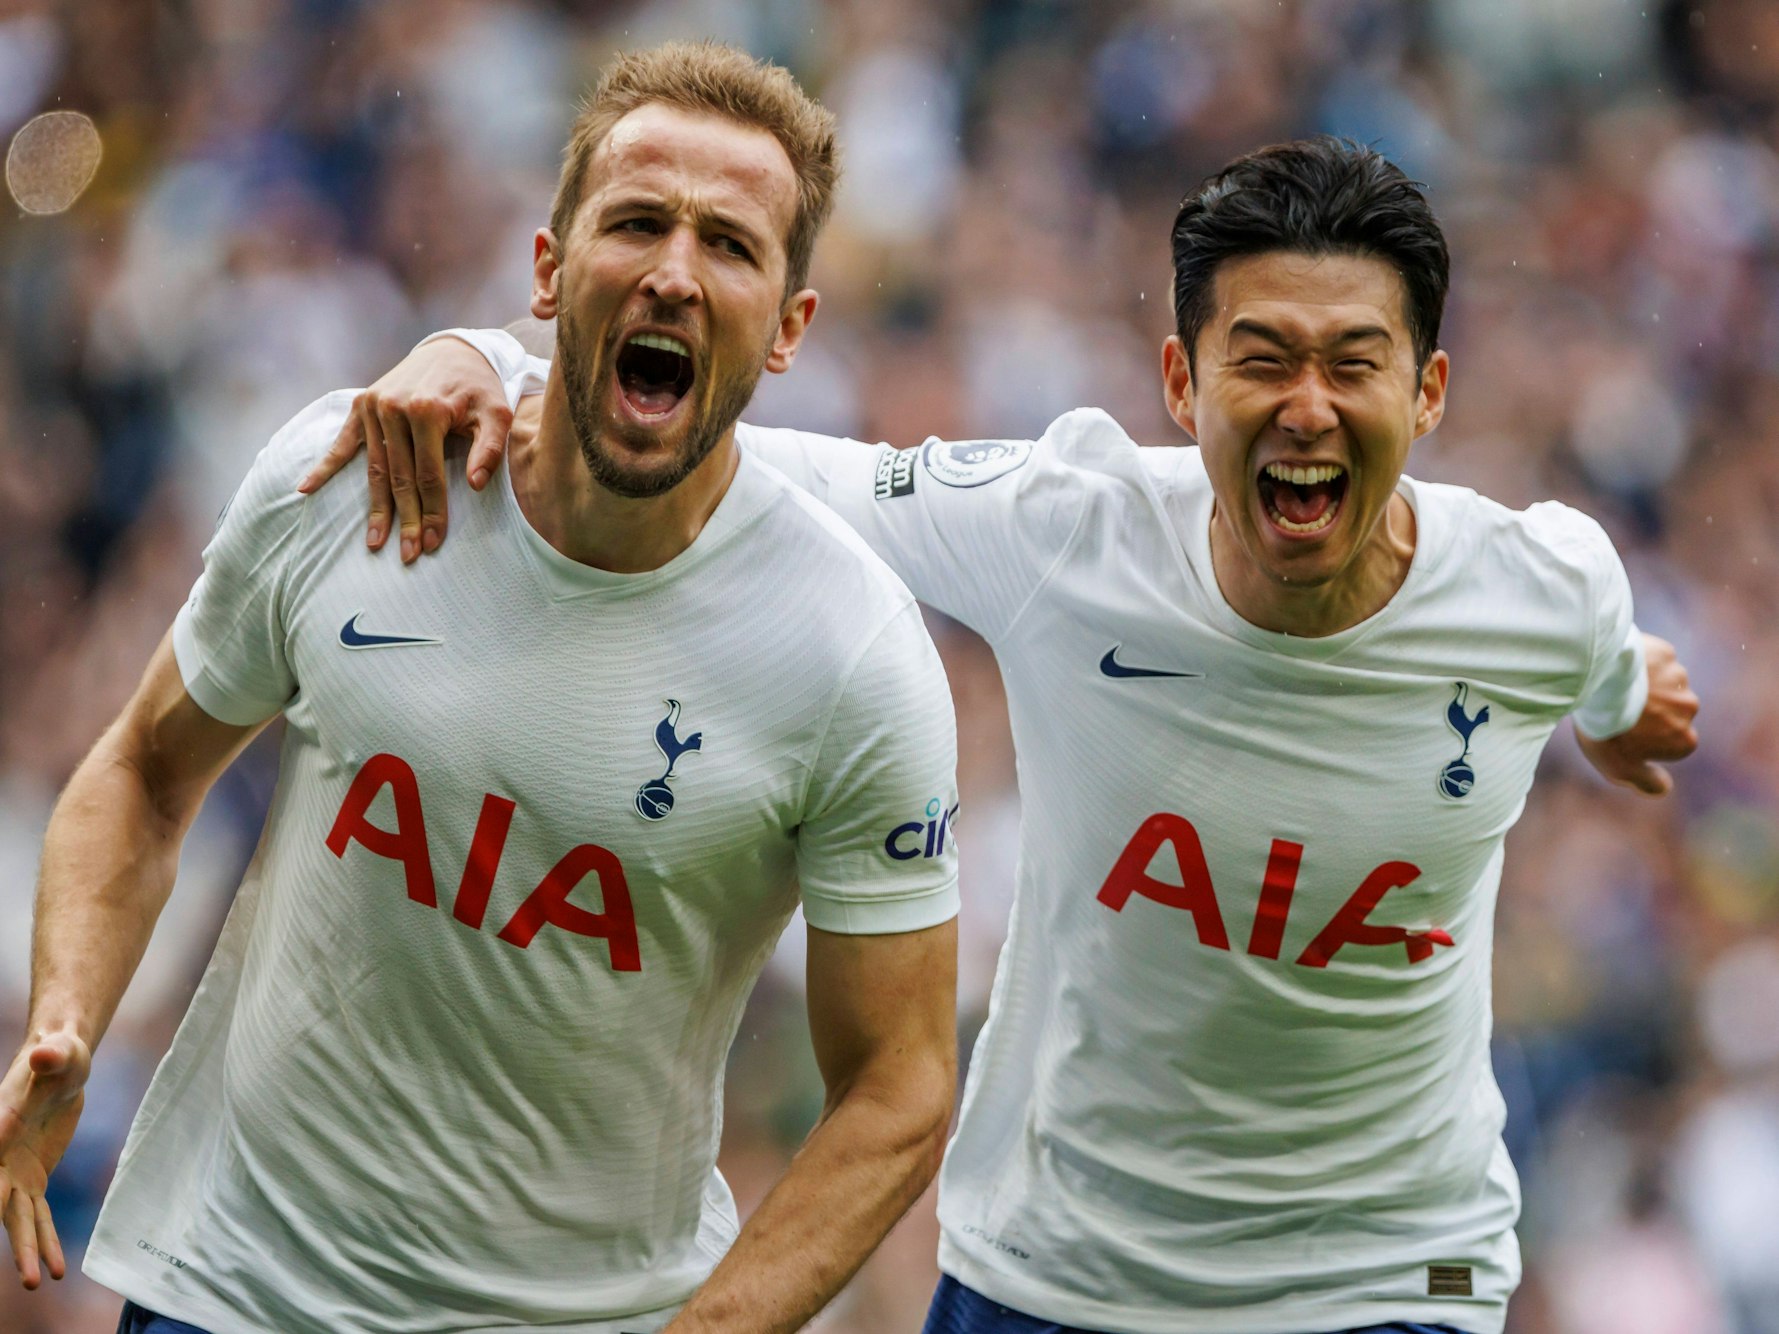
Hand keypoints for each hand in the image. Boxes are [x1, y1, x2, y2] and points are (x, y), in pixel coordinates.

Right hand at [0, 1033, 89, 1288]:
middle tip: (26, 1276)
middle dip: (12, 1238)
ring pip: (18, 1219)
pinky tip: (58, 1271)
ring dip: (29, 1251)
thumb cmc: (59, 1054)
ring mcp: (14, 1172)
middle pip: (0, 1203)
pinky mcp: (33, 1179)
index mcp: (0, 1127)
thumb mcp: (62, 1052)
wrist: (61, 1064)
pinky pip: (38, 1216)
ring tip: (39, 1282)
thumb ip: (51, 1056)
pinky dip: (47, 1241)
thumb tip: (45, 1053)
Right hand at [296, 337, 512, 562]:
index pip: (429, 475)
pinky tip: (305, 489)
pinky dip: (324, 467)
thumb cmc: (479, 387)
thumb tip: (475, 485)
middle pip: (399, 477)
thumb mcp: (496, 413)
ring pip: (374, 469)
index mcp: (427, 410)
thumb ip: (489, 448)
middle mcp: (395, 408)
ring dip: (375, 508)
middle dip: (405, 519)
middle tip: (407, 554)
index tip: (432, 542)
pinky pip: (342, 443)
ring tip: (375, 542)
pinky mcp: (360, 405)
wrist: (453, 350)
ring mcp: (373, 407)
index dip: (432, 511)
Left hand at [1577, 633, 1698, 795]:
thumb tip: (1663, 788)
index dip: (1643, 739)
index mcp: (1684, 739)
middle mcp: (1690, 708)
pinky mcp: (1663, 653)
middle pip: (1666, 711)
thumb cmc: (1608, 729)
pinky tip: (1615, 668)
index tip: (1623, 734)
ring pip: (1660, 683)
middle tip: (1614, 708)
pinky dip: (1636, 662)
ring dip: (1641, 685)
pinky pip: (1651, 658)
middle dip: (1646, 710)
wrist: (1598, 684)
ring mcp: (1678, 678)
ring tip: (1611, 687)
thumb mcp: (1621, 768)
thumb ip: (1646, 782)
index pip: (1669, 742)